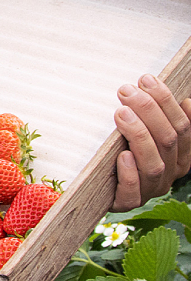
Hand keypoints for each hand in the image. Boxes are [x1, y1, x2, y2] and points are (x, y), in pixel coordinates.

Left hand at [112, 74, 190, 210]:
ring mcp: (151, 188)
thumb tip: (185, 99)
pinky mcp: (127, 202)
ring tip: (121, 113)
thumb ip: (156, 115)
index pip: (183, 126)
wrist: (97, 182)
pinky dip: (129, 173)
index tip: (146, 79)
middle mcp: (171, 172)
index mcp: (181, 153)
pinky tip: (122, 155)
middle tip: (125, 90)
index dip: (166, 101)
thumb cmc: (121, 144)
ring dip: (139, 136)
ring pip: (153, 163)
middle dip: (149, 110)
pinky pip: (133, 191)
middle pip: (169, 140)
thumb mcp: (141, 127)